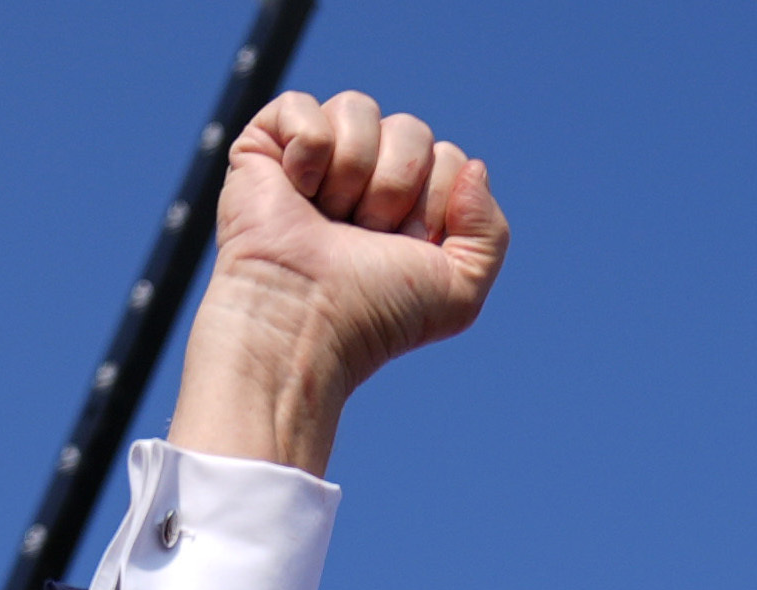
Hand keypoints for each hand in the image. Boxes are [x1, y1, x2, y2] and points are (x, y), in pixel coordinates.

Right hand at [166, 90, 507, 474]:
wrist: (305, 317)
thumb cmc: (374, 312)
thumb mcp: (460, 290)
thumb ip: (490, 231)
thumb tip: (473, 165)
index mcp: (410, 206)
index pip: (449, 159)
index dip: (434, 202)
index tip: (402, 247)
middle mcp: (365, 177)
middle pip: (411, 129)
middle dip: (393, 187)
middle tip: (362, 233)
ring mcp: (316, 157)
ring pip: (359, 108)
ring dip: (352, 171)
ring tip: (328, 216)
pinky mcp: (267, 145)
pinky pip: (303, 105)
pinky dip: (308, 149)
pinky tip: (295, 190)